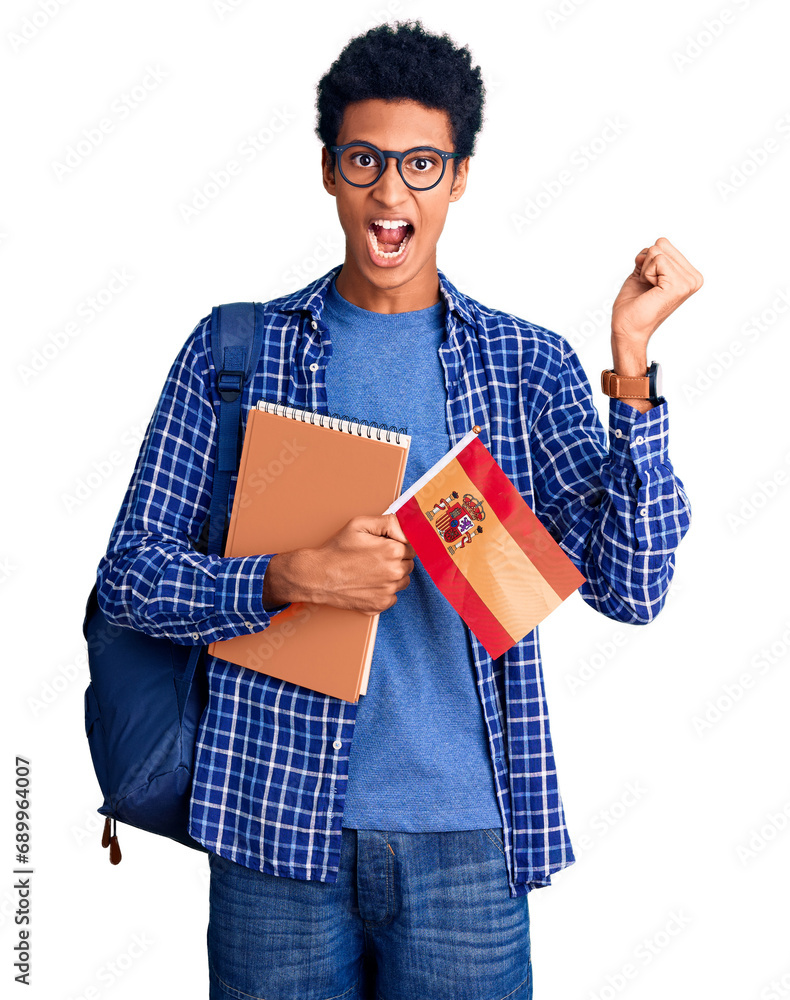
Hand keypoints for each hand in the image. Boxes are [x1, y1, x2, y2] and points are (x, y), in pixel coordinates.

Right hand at [262, 514, 414, 615]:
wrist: (317, 576)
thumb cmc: (337, 550)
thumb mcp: (359, 524)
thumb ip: (388, 522)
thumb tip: (406, 528)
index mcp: (393, 550)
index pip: (411, 547)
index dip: (397, 545)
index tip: (384, 546)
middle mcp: (395, 572)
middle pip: (408, 564)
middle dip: (396, 560)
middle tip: (375, 558)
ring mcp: (388, 591)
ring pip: (402, 581)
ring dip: (392, 576)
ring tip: (371, 571)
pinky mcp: (380, 605)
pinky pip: (392, 597)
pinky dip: (383, 591)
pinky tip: (368, 584)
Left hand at [609, 238, 703, 410]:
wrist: (628, 329)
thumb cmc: (634, 306)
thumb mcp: (644, 272)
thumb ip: (653, 256)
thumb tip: (657, 244)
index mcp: (689, 276)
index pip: (663, 244)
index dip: (647, 261)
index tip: (649, 282)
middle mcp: (693, 278)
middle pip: (661, 244)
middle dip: (646, 264)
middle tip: (647, 287)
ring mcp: (688, 282)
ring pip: (657, 250)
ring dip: (645, 270)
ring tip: (649, 290)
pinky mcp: (679, 285)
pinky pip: (657, 259)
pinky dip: (645, 274)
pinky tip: (650, 291)